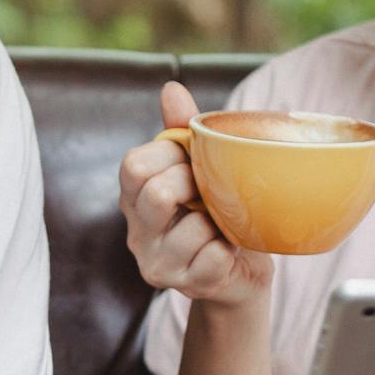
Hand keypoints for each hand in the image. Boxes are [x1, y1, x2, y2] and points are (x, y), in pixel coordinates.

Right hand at [117, 80, 270, 307]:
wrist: (241, 273)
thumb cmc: (217, 214)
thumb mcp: (199, 170)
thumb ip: (182, 132)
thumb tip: (171, 88)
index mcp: (133, 199)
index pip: (134, 165)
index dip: (170, 156)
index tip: (192, 162)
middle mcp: (136, 234)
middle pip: (157, 193)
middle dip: (196, 184)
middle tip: (211, 193)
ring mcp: (158, 264)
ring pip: (193, 227)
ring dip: (220, 221)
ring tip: (223, 225)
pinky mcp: (187, 286)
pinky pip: (214, 255)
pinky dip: (231, 248)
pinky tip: (229, 250)